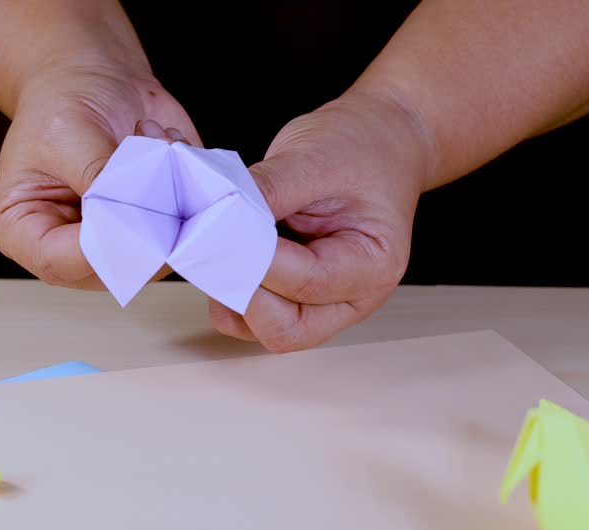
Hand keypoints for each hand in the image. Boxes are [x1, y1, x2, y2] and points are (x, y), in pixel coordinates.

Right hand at [0, 59, 199, 288]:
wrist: (92, 78)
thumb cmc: (60, 103)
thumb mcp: (68, 134)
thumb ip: (97, 180)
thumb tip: (135, 214)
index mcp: (25, 232)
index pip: (61, 262)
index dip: (100, 245)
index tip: (131, 207)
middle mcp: (72, 247)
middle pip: (115, 269)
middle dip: (146, 222)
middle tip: (155, 165)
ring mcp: (117, 241)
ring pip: (159, 252)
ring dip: (171, 199)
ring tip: (155, 143)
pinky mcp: (155, 227)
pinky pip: (186, 227)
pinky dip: (188, 186)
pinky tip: (166, 145)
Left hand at [212, 90, 431, 351]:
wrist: (378, 141)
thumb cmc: (362, 147)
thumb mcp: (317, 156)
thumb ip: (269, 189)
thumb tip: (218, 216)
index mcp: (374, 266)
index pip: (305, 282)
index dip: (255, 261)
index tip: (216, 230)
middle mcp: (352, 297)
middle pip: (285, 329)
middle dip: (241, 293)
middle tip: (210, 246)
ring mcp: (323, 303)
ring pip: (262, 329)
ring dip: (230, 296)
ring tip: (214, 247)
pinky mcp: (296, 296)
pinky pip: (254, 314)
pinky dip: (229, 291)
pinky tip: (221, 253)